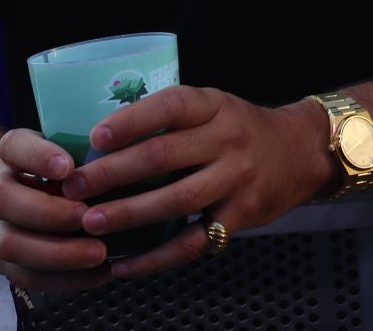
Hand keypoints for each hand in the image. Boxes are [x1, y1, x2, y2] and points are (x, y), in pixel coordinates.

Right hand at [0, 130, 112, 292]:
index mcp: (12, 153)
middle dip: (47, 212)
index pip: (13, 146)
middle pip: (2, 200)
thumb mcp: (72, 148)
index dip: (38, 157)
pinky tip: (100, 273)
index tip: (68, 167)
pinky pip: (27, 276)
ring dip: (56, 252)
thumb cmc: (64, 167)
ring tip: (99, 253)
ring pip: (10, 244)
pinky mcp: (5, 263)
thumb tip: (130, 159)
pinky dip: (65, 278)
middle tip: (88, 217)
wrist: (29, 197)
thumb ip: (90, 152)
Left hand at [60, 86, 328, 279]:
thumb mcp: (215, 108)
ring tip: (89, 224)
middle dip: (112, 173)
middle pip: (163, 156)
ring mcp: (237, 179)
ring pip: (175, 201)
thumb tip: (100, 142)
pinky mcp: (240, 215)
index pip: (171, 106)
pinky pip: (193, 242)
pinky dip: (156, 258)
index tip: (94, 136)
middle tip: (72, 188)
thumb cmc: (241, 129)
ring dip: (128, 214)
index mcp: (215, 106)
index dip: (132, 120)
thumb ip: (172, 120)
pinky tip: (124, 266)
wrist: (300, 152)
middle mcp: (227, 140)